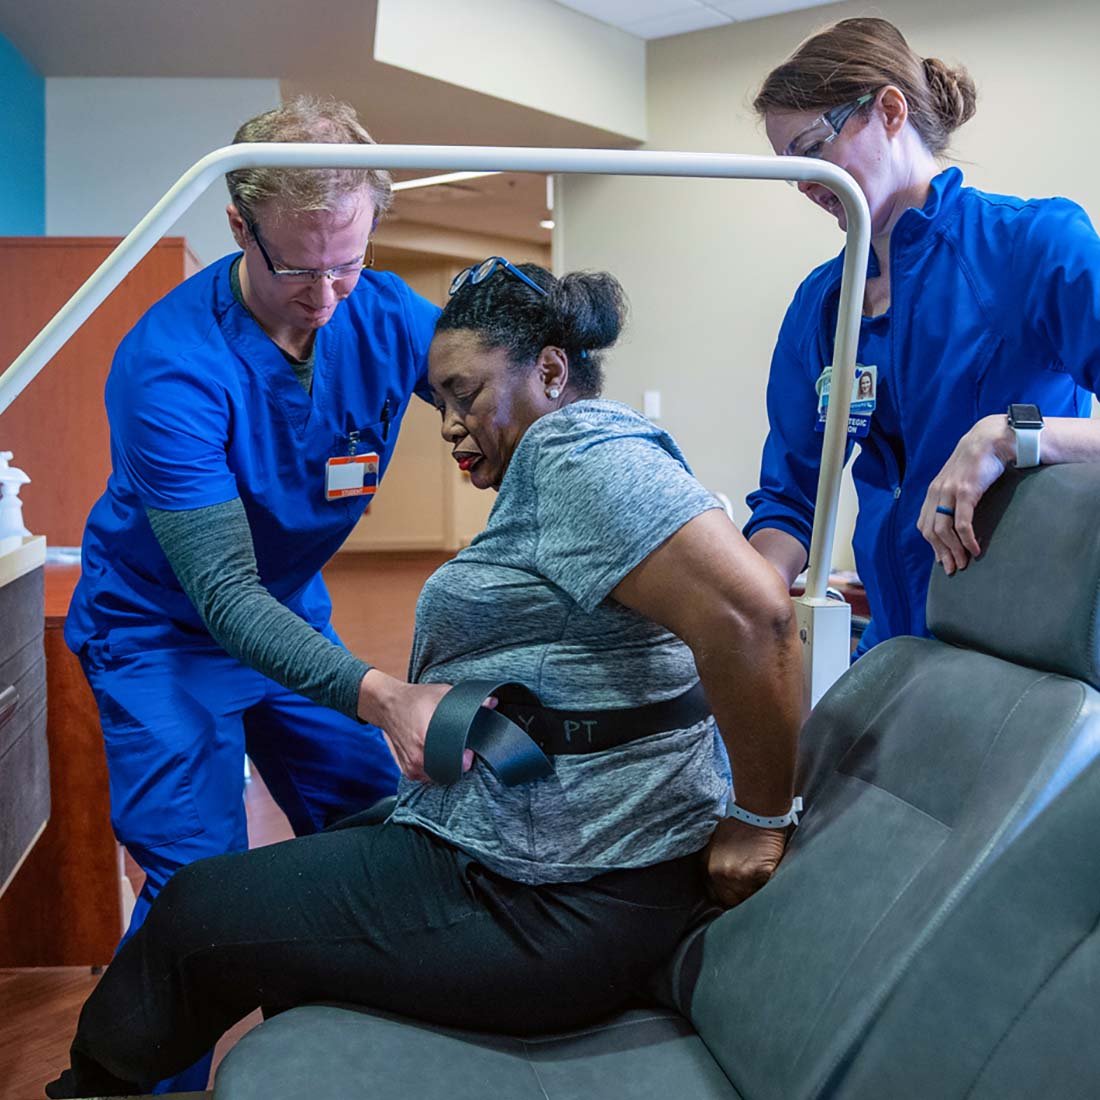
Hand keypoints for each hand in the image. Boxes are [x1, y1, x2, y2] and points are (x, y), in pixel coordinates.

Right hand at [358, 671, 490, 781]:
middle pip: (450, 770)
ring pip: (440, 775)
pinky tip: (438, 755)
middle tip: (463, 750)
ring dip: (448, 767)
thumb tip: (492, 702)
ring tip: (450, 752)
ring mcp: (412, 767)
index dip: (468, 758)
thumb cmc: (415, 699)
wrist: (387, 705)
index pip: (457, 761)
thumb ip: (468, 701)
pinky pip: (429, 777)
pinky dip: (436, 769)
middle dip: (460, 763)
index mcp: (426, 738)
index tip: (472, 751)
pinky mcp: (408, 771)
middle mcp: (418, 756)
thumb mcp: (442, 694)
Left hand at [704, 817, 786, 908]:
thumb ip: (714, 865)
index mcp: (708, 867)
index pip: (713, 895)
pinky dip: (764, 889)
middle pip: (729, 901)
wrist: (755, 813)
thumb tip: (717, 882)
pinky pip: (761, 892)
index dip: (723, 896)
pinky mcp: (759, 875)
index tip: (731, 895)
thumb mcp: (714, 845)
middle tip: (745, 893)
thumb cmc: (737, 825)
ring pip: (745, 900)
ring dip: (751, 896)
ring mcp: (740, 876)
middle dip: (737, 899)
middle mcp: (721, 874)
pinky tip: (764, 880)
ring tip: (756, 886)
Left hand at [917, 415, 1014, 574]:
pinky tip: (975, 549)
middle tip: (953, 568)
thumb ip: (953, 499)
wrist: (990, 440)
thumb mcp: (960, 481)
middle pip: (930, 531)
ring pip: (943, 530)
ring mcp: (949, 492)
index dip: (932, 546)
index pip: (925, 525)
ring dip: (954, 550)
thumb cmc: (978, 463)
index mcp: (933, 492)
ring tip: (965, 562)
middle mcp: (936, 493)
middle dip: (941, 553)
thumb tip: (956, 523)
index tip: (943, 560)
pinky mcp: (965, 491)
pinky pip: (962, 522)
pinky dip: (966, 539)